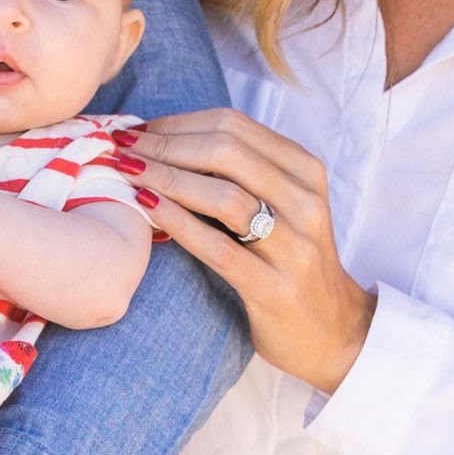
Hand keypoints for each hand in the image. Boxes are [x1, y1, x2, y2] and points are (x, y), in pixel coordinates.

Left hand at [120, 110, 374, 392]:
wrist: (332, 331)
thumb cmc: (290, 260)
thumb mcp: (282, 204)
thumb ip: (242, 171)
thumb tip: (167, 136)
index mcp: (305, 171)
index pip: (234, 125)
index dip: (178, 122)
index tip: (138, 129)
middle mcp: (305, 202)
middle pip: (226, 151)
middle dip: (165, 144)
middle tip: (122, 146)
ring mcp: (294, 247)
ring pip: (223, 196)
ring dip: (165, 176)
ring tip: (126, 171)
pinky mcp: (274, 288)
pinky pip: (217, 248)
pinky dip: (176, 221)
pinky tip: (145, 207)